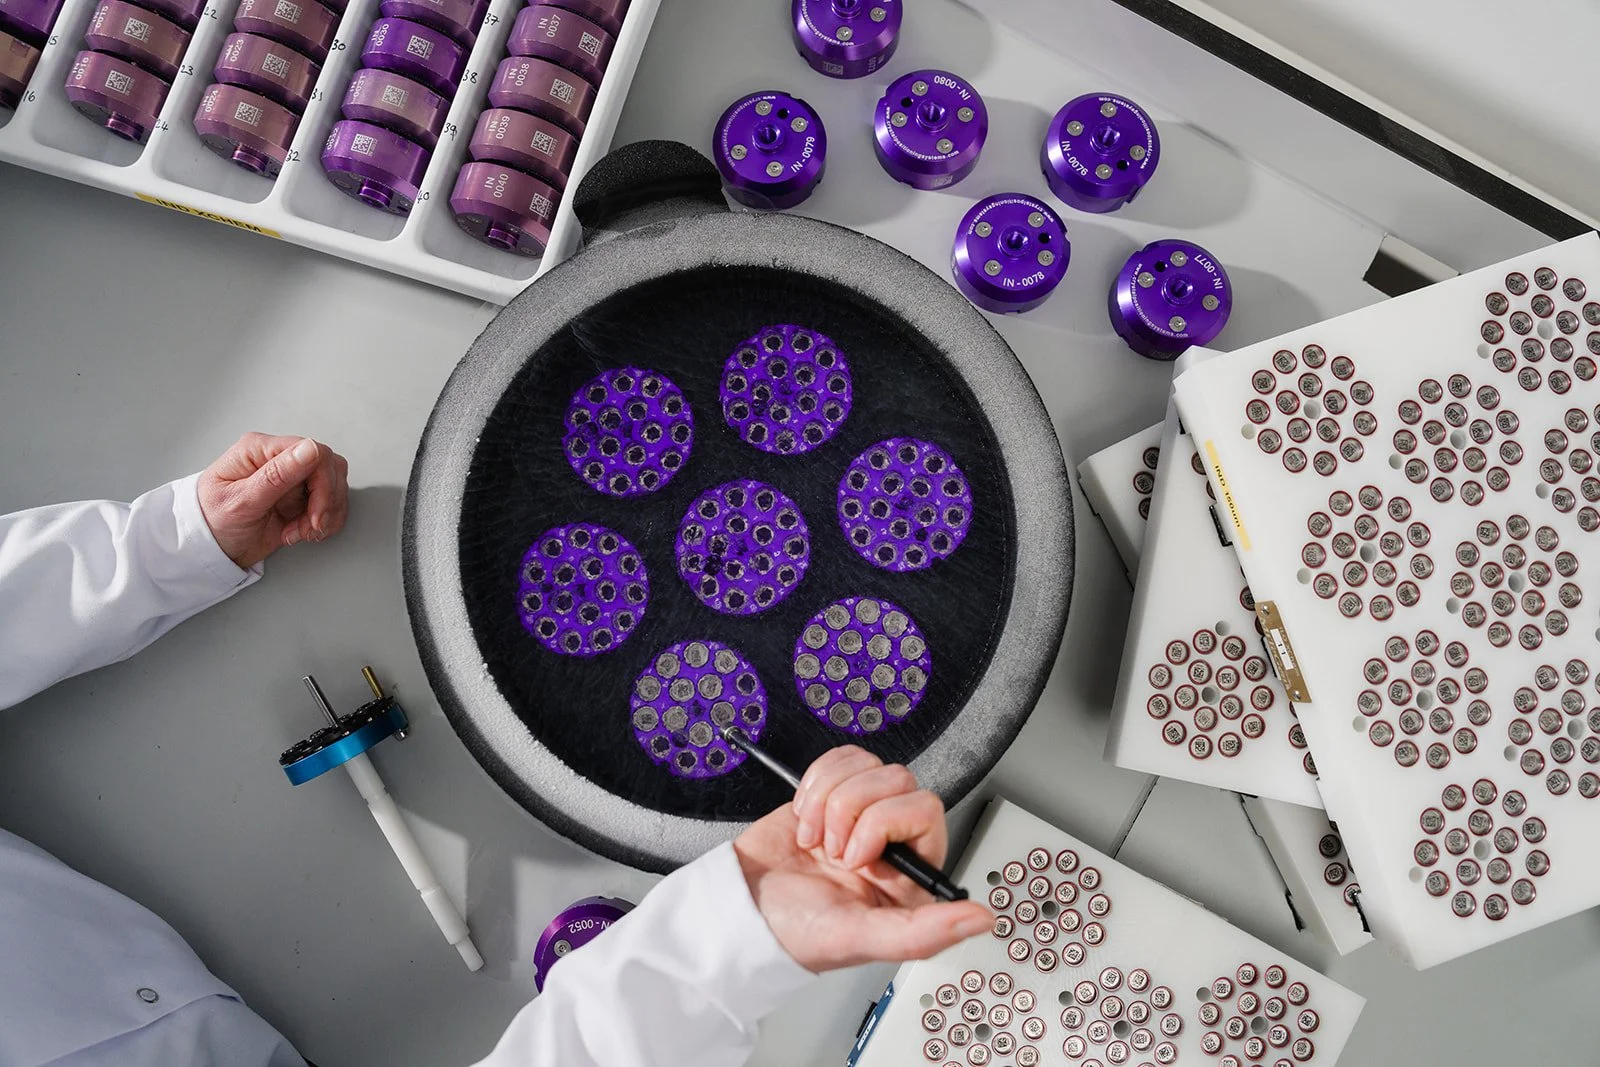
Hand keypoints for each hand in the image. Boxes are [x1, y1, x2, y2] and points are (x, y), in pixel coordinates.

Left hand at [197, 433, 349, 568]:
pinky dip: (324, 522)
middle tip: (310, 526)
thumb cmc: (212, 522)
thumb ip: (277, 475)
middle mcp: (278, 460)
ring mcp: (291, 478)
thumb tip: (309, 449)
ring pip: (334, 486)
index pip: (313, 451)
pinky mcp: (300, 497)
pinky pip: (330, 503)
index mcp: (260, 450)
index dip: (323, 484)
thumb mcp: (241, 502)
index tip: (316, 513)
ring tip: (300, 532)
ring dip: (325, 515)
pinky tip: (302, 533)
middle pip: (329, 468)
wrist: (209, 550)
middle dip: (326, 503)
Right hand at [732, 746, 991, 972]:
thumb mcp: (859, 938)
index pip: (925, 811)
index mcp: (910, 877)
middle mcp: (893, 843)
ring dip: (828, 800)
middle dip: (851, 810)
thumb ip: (923, 933)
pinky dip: (815, 784)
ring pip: (868, 765)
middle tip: (830, 852)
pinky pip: (841, 759)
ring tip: (814, 840)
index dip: (883, 823)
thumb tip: (983, 919)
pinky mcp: (834, 794)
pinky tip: (805, 820)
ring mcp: (863, 815)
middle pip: (897, 781)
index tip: (853, 859)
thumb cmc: (794, 931)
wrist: (740, 907)